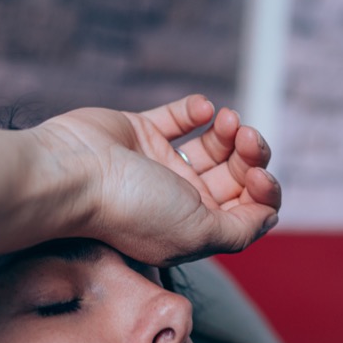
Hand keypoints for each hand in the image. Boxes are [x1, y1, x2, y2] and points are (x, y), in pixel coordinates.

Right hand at [34, 94, 280, 264]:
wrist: (74, 174)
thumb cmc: (132, 209)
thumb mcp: (199, 233)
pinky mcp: (141, 133)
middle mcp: (178, 202)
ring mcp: (159, 166)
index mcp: (194, 230)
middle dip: (251, 156)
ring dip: (231, 131)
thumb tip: (268, 216)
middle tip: (247, 138)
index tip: (257, 176)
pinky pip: (180, 117)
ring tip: (227, 120)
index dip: (263, 192)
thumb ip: (240, 230)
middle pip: (235, 177)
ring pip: (215, 146)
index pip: (246, 211)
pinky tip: (202, 109)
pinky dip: (197, 109)